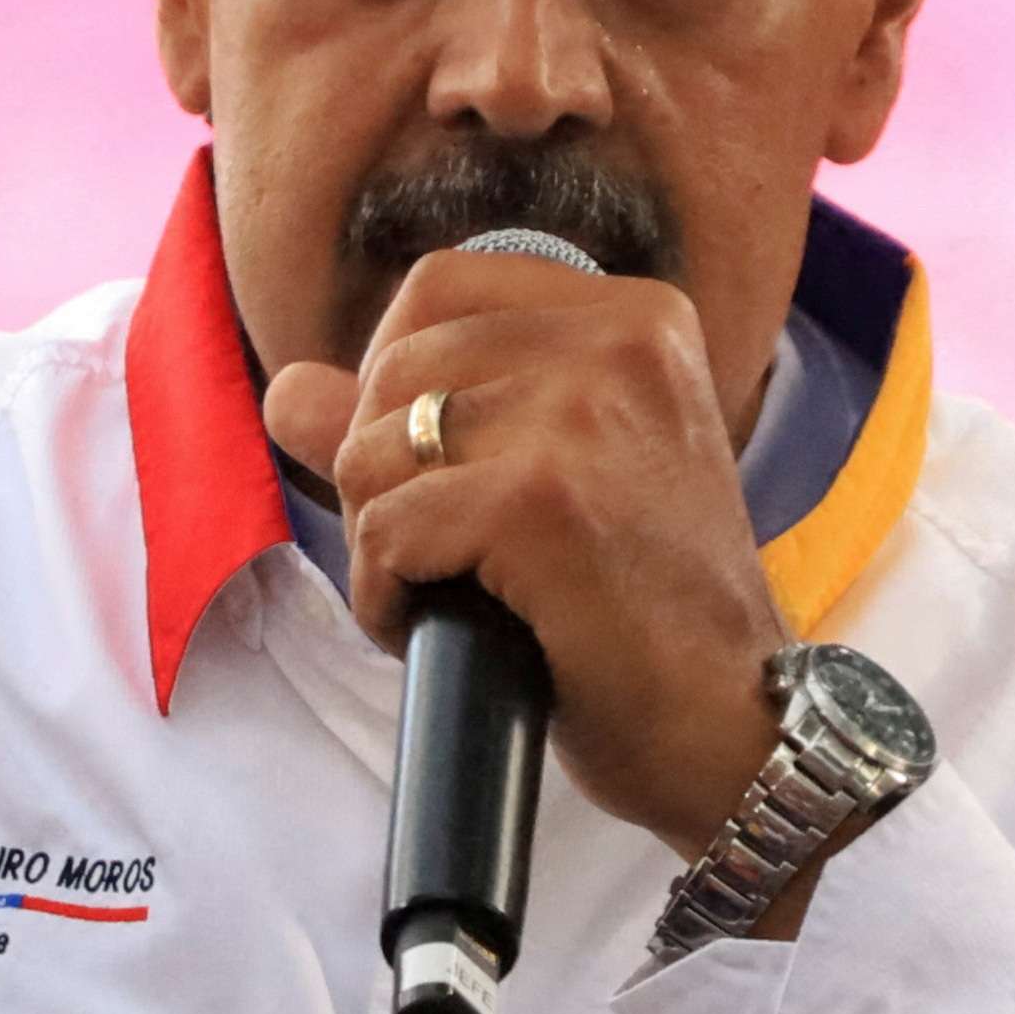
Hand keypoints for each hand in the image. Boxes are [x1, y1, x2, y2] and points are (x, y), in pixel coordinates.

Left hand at [266, 249, 789, 858]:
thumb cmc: (641, 612)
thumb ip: (417, 416)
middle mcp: (619, 341)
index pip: (437, 288)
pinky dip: (386, 597)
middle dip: (381, 471)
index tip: (431, 466)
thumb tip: (285, 387)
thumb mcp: (544, 479)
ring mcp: (582, 415)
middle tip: (445, 550)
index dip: (393, 379)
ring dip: (381, 540)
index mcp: (635, 315)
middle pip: (395, 368)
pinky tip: (440, 629)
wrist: (729, 725)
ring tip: (451, 592)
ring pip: (373, 450)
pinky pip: (384, 531)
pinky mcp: (540, 500)